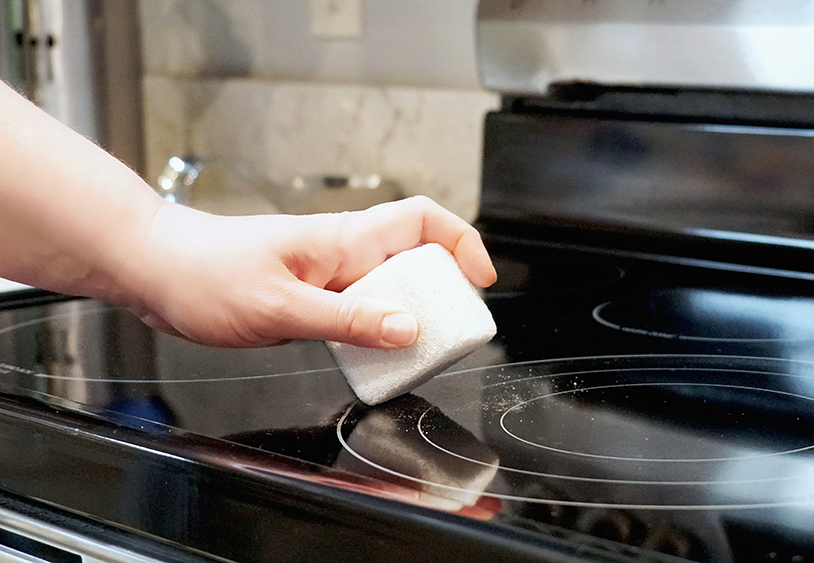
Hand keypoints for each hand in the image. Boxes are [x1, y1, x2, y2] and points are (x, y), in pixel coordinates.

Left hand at [121, 196, 496, 347]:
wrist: (153, 269)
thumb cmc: (204, 275)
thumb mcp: (281, 308)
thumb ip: (347, 320)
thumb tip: (408, 329)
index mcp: (343, 239)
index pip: (423, 219)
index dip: (462, 243)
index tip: (479, 281)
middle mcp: (342, 251)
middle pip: (417, 258)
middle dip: (443, 292)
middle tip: (448, 332)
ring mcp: (327, 272)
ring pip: (391, 286)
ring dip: (410, 315)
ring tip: (411, 352)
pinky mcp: (311, 294)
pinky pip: (361, 308)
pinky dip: (376, 329)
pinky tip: (369, 354)